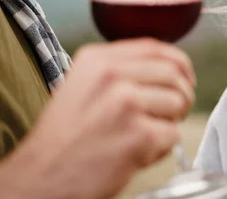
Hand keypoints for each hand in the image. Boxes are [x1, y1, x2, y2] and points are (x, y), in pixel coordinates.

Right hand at [0, 38, 195, 198]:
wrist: (41, 178)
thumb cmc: (66, 137)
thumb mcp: (84, 85)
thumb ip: (121, 70)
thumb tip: (168, 67)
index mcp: (98, 59)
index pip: (155, 48)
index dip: (179, 63)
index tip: (185, 78)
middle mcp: (113, 75)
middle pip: (174, 75)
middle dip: (180, 96)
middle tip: (170, 114)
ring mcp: (127, 103)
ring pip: (178, 103)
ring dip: (169, 123)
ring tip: (144, 136)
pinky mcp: (139, 134)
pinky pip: (173, 135)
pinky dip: (161, 148)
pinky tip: (137, 153)